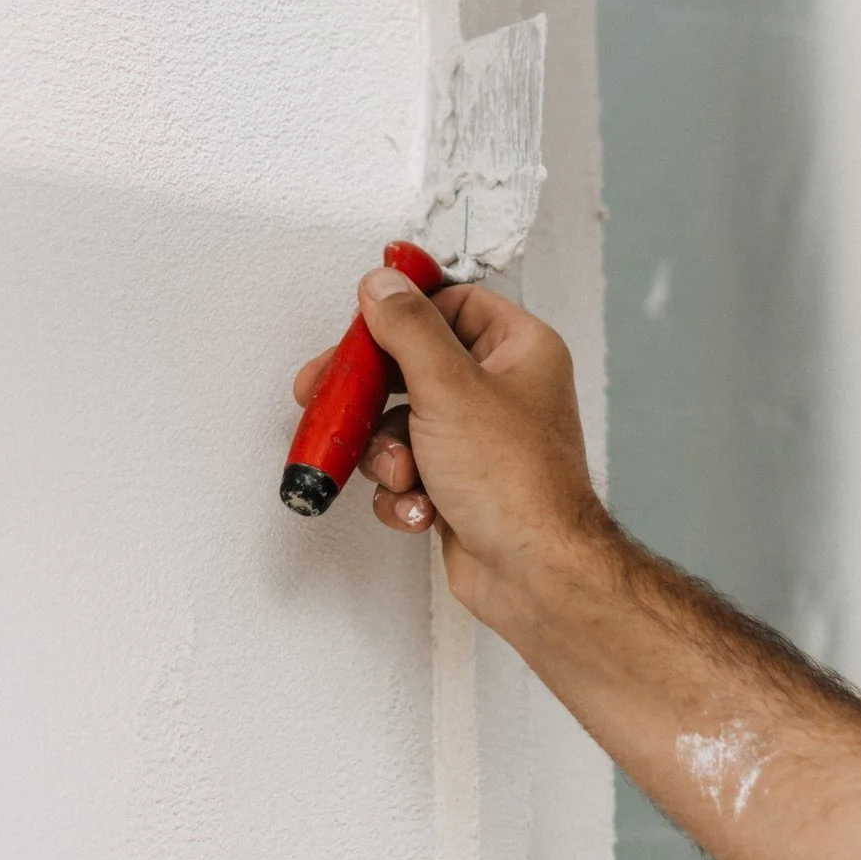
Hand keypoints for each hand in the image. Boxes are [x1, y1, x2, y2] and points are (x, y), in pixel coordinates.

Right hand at [290, 271, 608, 631]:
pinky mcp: (459, 486)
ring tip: (404, 473)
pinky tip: (419, 508)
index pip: (451, 304)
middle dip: (372, 394)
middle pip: (413, 367)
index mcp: (519, 350)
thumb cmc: (516, 484)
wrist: (532, 574)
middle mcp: (503, 390)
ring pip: (402, 424)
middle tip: (328, 396)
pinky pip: (408, 472)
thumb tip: (382, 285)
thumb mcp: (448, 386)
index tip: (360, 325)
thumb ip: (407, 328)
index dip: (402, 313)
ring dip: (388, 453)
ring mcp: (481, 441)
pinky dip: (403, 491)